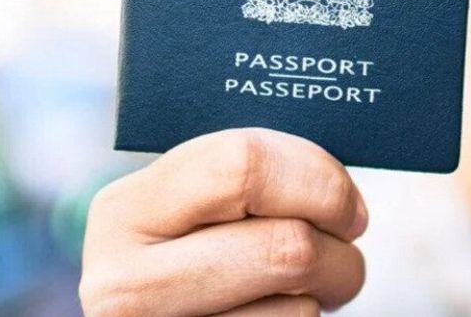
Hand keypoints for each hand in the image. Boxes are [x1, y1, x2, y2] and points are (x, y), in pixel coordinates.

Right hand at [79, 128, 367, 316]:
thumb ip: (250, 176)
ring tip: (314, 279)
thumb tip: (340, 191)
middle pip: (286, 245)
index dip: (319, 182)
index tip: (345, 203)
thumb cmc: (184, 246)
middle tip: (345, 245)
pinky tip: (278, 307)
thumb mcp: (188, 201)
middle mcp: (125, 281)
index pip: (243, 167)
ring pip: (298, 305)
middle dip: (340, 247)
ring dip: (328, 289)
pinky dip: (301, 316)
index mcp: (126, 210)